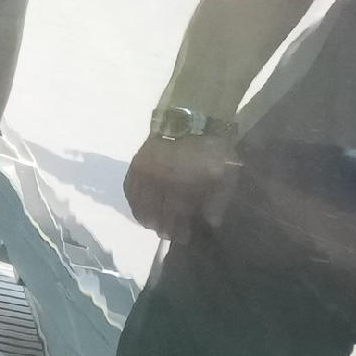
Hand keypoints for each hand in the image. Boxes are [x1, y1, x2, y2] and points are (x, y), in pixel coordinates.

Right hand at [122, 131, 240, 241]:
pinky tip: (139, 209)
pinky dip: (134, 202)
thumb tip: (211, 223)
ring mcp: (145, 173)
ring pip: (140, 204)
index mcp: (183, 186)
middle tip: (168, 235)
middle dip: (163, 228)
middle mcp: (160, 182)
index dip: (179, 231)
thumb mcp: (225, 174)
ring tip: (153, 225)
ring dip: (146, 218)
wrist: (191, 117)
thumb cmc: (212, 148)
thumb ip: (218, 201)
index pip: (176, 218)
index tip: (184, 238)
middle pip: (156, 214)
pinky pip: (129, 190)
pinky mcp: (136, 165)